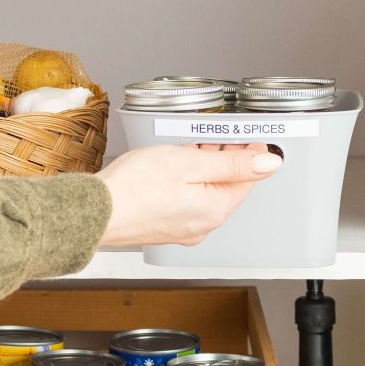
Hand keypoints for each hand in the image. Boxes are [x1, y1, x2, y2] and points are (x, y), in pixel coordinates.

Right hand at [97, 143, 281, 246]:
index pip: (247, 179)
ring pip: (205, 193)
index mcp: (215, 210)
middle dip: (227, 160)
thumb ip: (233, 164)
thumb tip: (269, 163)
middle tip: (219, 136)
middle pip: (227, 187)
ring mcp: (182, 229)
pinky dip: (187, 182)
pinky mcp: (164, 227)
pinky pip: (186, 201)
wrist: (95, 212)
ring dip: (205, 169)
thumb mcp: (191, 163)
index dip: (251, 154)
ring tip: (194, 146)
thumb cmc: (135, 187)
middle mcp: (202, 225)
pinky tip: (174, 167)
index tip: (249, 136)